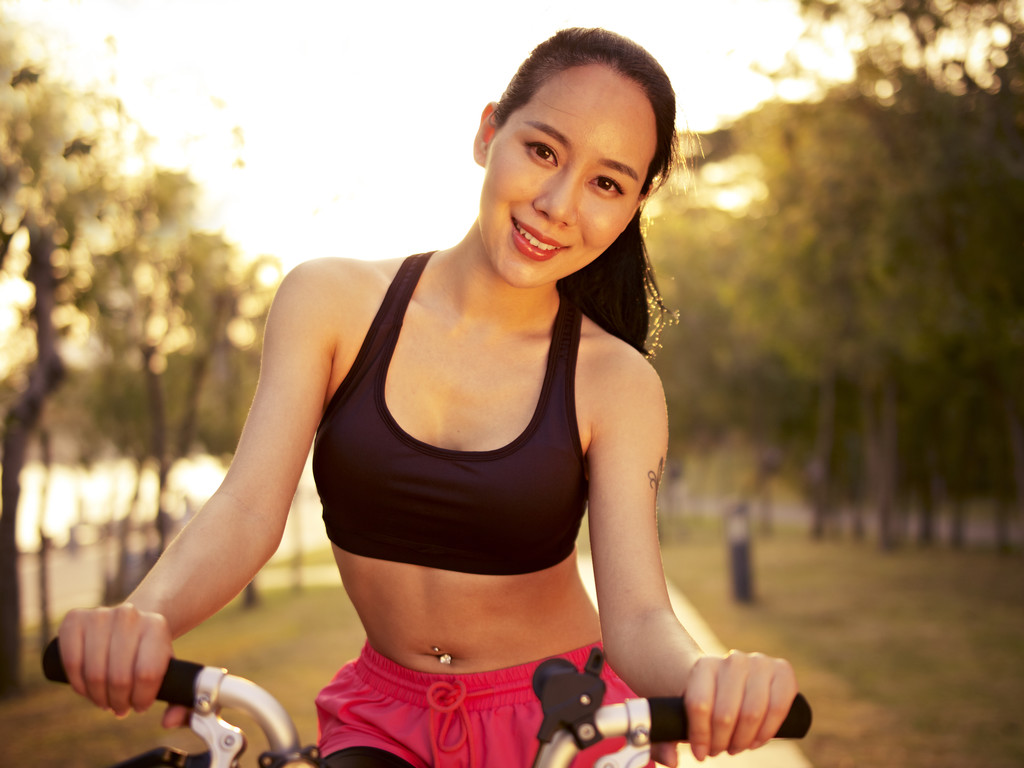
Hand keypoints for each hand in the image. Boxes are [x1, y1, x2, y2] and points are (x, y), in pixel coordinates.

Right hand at [58, 603, 172, 717]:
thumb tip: (168, 722)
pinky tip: (86, 689)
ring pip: (94, 673)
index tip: (140, 705)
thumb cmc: (149, 653)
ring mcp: (100, 615)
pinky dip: (77, 684)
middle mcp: (129, 615)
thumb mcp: (170, 670)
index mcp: (157, 625)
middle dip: (119, 702)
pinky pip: (71, 661)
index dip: (141, 698)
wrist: (130, 624)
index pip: (147, 673)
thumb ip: (177, 699)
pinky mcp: (75, 619)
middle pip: (119, 677)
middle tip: (121, 706)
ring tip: (106, 700)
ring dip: (98, 697)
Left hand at [681, 650, 797, 762]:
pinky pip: (779, 707)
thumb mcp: (681, 714)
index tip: (700, 752)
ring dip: (743, 740)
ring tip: (735, 747)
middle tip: (719, 750)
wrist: (730, 678)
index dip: (700, 735)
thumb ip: (665, 739)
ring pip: (752, 713)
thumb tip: (671, 761)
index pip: (699, 704)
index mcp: (704, 666)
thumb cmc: (704, 701)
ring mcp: (759, 663)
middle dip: (721, 742)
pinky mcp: (782, 670)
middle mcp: (732, 660)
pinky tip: (757, 741)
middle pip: (725, 713)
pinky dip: (767, 731)